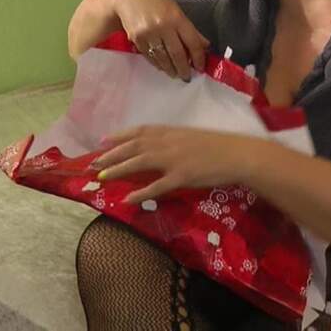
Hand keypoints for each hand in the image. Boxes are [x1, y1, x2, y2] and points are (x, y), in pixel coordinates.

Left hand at [91, 125, 268, 203]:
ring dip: (118, 169)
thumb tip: (156, 146)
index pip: (139, 131)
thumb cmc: (219, 145)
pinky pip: (156, 186)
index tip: (102, 141)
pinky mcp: (182, 177)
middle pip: (133, 146)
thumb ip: (173, 140)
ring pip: (139, 162)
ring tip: (102, 177)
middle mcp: (168, 142)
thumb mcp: (192, 137)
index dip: (119, 136)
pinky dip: (140, 193)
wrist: (238, 154)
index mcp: (172, 131)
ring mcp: (174, 159)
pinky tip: (127, 200)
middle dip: (111, 154)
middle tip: (92, 163)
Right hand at [104, 0, 209, 80]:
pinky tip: (163, 67)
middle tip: (187, 77)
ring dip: (171, 69)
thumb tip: (204, 46)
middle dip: (184, 69)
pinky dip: (158, 64)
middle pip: (178, 54)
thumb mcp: (175, 10)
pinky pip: (150, 56)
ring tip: (175, 74)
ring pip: (163, 58)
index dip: (198, 58)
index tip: (200, 67)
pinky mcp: (137, 39)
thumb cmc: (155, 0)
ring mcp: (149, 34)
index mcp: (177, 18)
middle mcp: (163, 26)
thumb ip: (190, 28)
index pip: (192, 42)